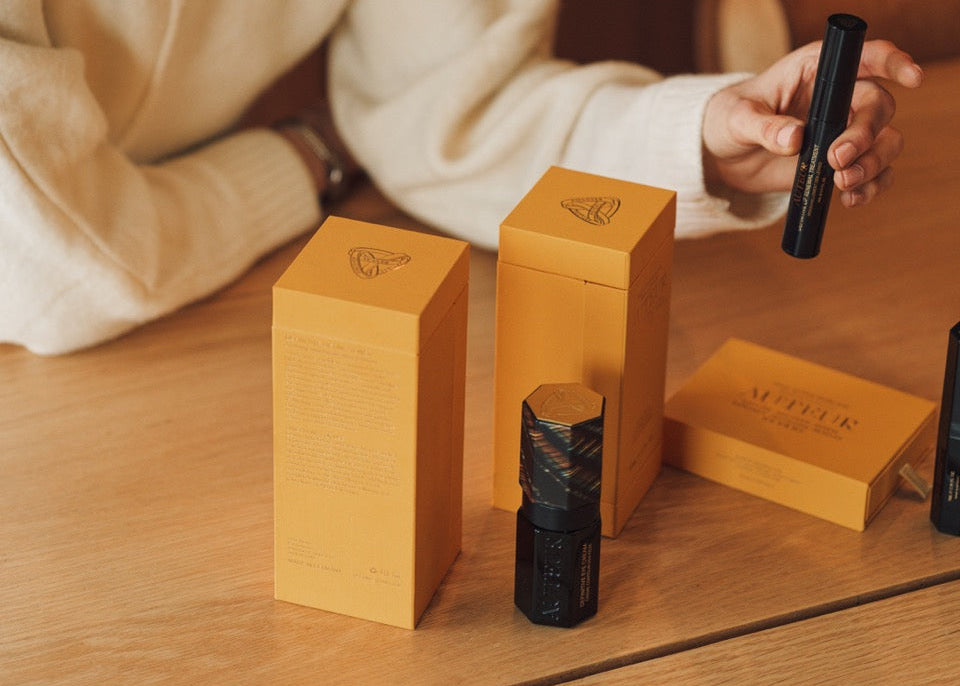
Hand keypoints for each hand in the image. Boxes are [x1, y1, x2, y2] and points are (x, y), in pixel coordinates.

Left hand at [702, 40, 923, 206]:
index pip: (866, 57)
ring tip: (842, 182)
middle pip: (878, 108)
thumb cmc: (728, 121)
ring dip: (873, 164)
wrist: (722, 155)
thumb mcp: (737, 120)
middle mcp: (840, 97)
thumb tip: (795, 139)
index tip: (911, 79)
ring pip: (885, 141)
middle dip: (865, 135)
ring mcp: (843, 131)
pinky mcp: (840, 163)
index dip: (894, 63)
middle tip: (835, 159)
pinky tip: (849, 200)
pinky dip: (870, 187)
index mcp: (817, 70)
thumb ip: (765, 127)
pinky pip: (874, 173)